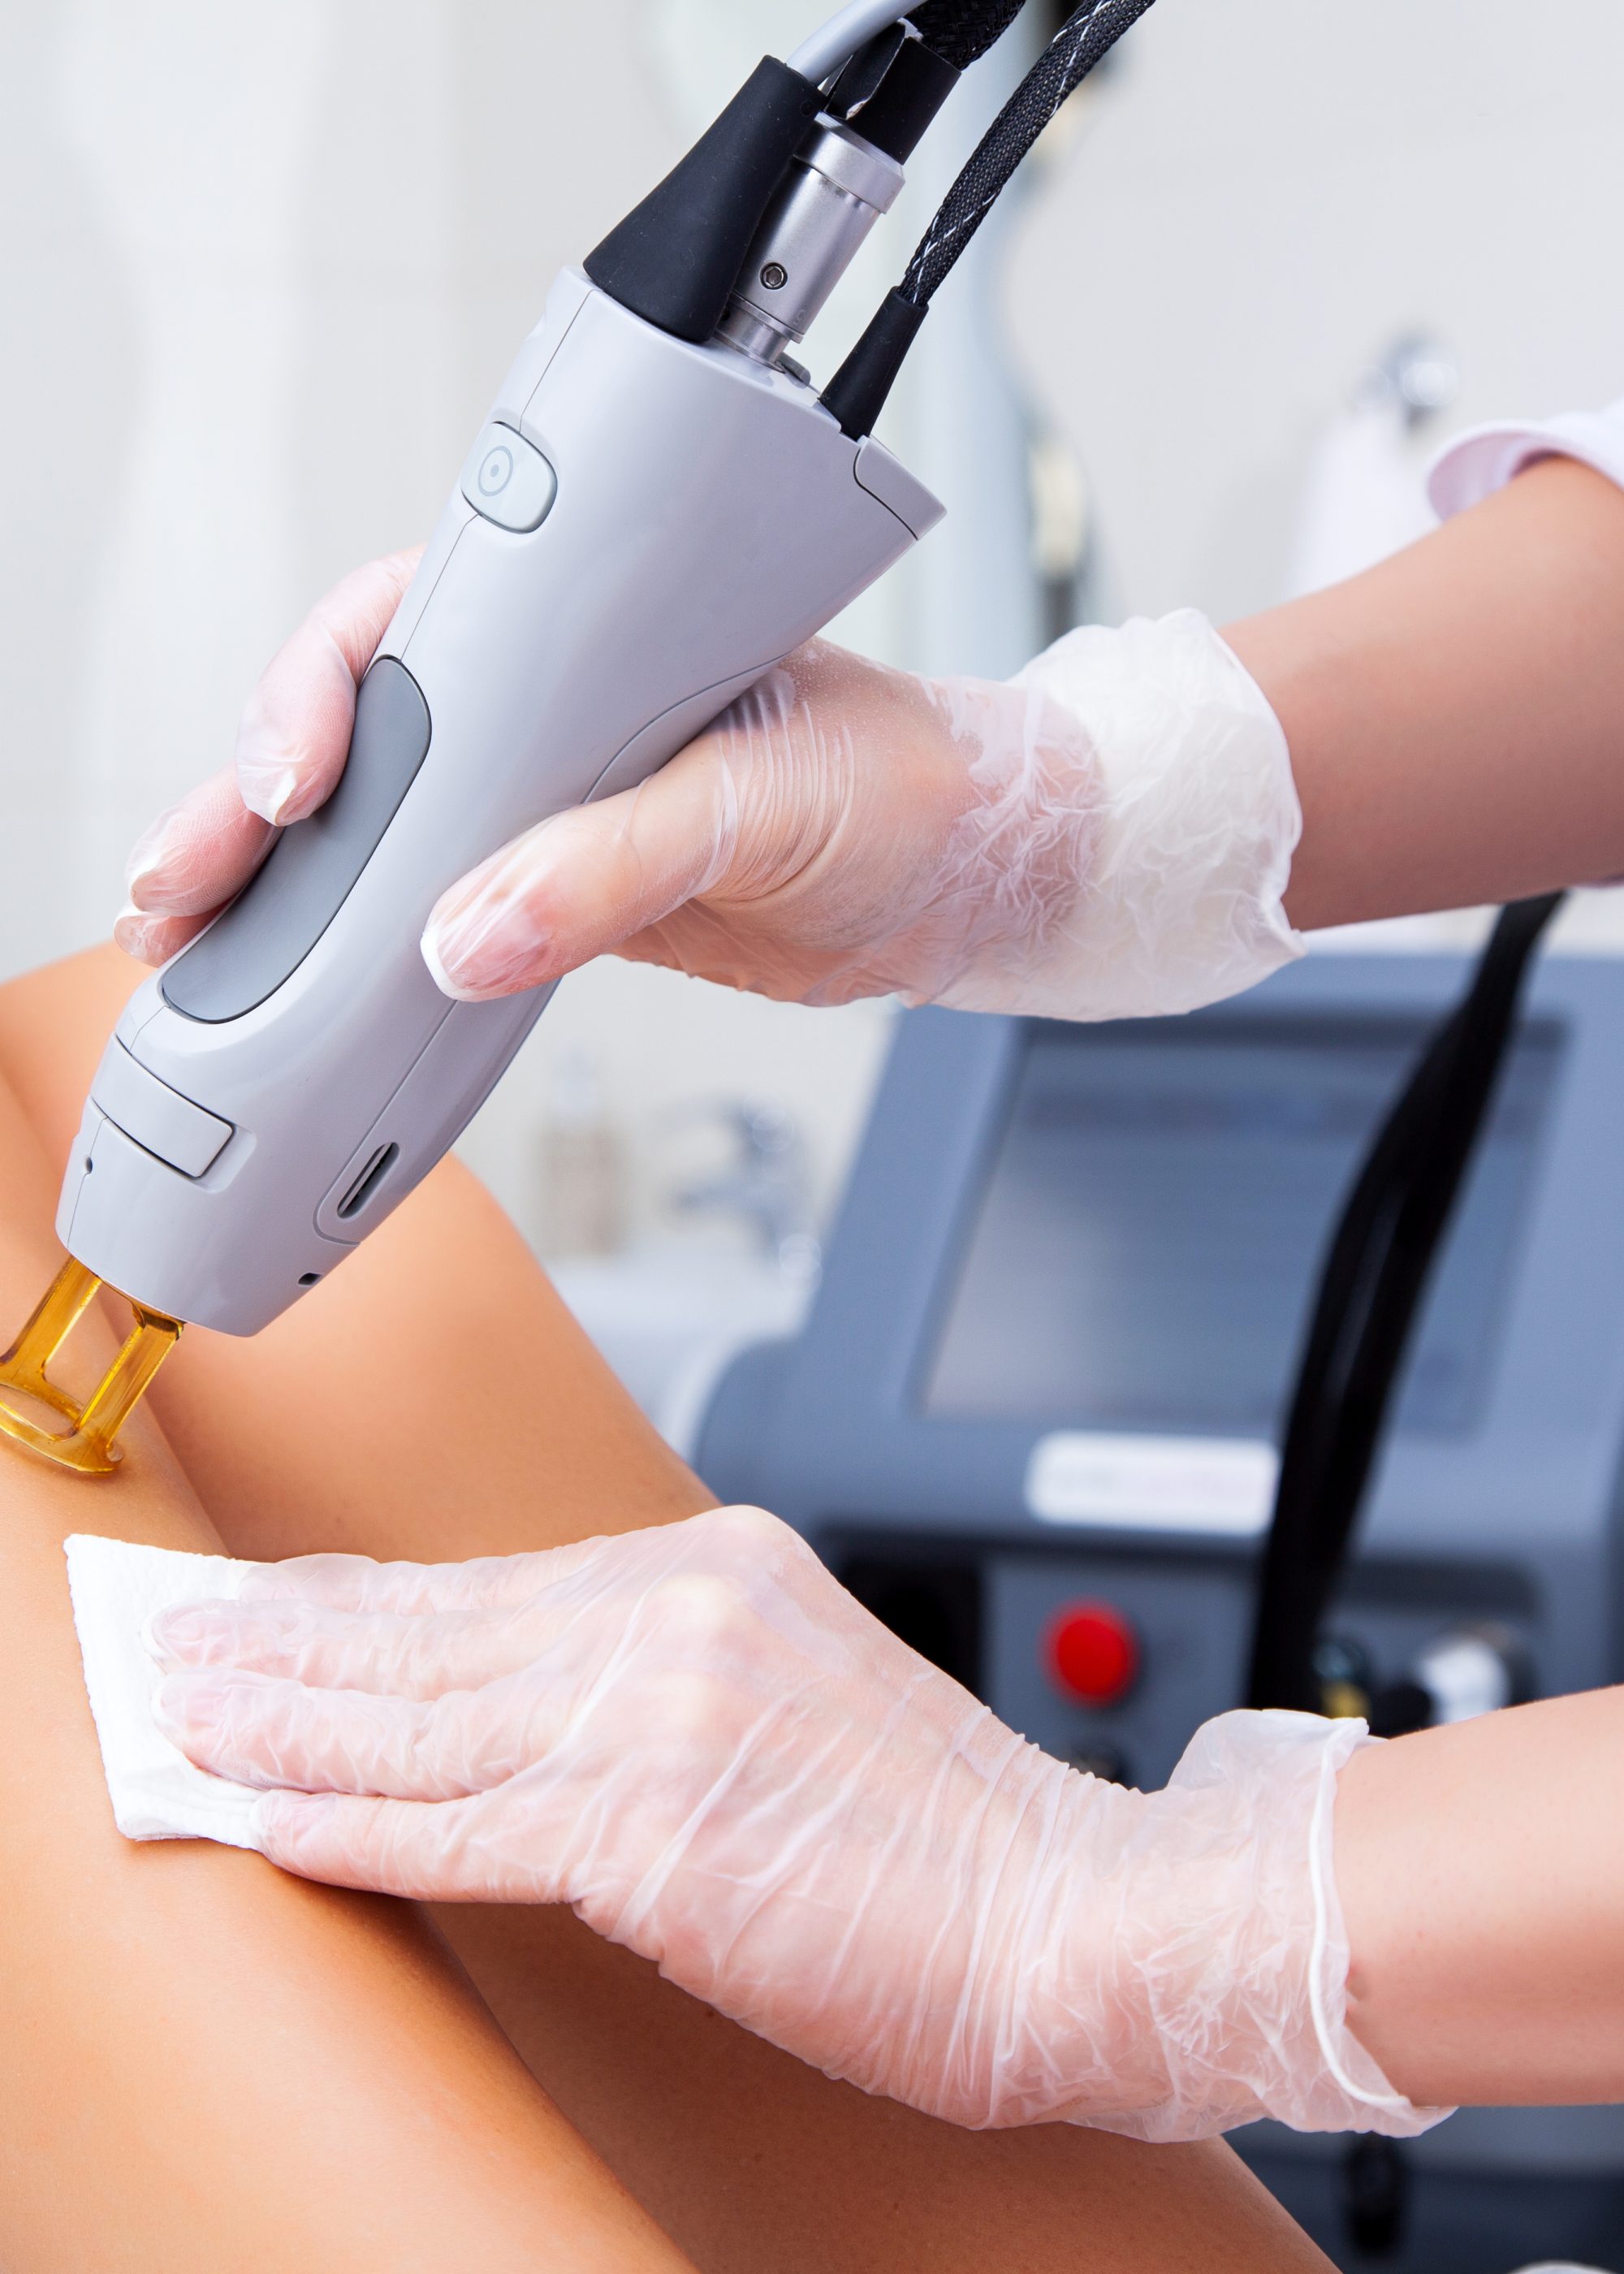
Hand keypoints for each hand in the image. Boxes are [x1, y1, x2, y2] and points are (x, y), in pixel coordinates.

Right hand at [120, 549, 1300, 1020]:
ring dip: (281, 881)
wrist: (968, 882)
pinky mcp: (558, 890)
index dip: (327, 688)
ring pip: (378, 825)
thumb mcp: (771, 804)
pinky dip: (361, 948)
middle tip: (181, 883)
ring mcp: (546, 798)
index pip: (415, 623)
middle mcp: (552, 701)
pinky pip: (432, 911)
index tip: (299, 771)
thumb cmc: (909, 786)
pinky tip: (296, 985)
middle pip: (359, 729)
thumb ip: (624, 862)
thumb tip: (464, 938)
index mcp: (595, 626)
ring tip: (186, 940)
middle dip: (253, 799)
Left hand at [151, 1508, 1431, 2140]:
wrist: (1074, 1916)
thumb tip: (524, 1694)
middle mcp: (680, 1613)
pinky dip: (349, 1823)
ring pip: (425, 1720)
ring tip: (187, 1718)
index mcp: (718, 1566)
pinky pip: (458, 1828)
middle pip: (437, 1632)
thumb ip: (666, 1670)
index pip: (493, 1582)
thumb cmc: (950, 1834)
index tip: (279, 1606)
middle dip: (291, 1645)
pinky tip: (268, 1817)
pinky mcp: (653, 1837)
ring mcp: (661, 1717)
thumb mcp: (798, 1691)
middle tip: (181, 1643)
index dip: (364, 1601)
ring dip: (286, 1724)